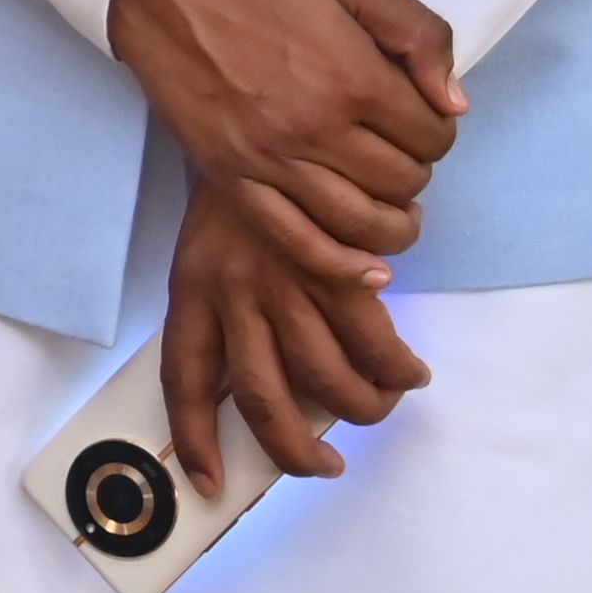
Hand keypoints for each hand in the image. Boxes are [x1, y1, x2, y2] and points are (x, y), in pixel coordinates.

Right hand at [105, 0, 461, 250]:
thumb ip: (417, 32)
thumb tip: (453, 103)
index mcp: (354, 77)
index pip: (432, 135)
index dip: (439, 130)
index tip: (421, 118)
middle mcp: (318, 128)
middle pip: (403, 181)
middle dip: (416, 170)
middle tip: (397, 150)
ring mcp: (274, 161)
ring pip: (361, 222)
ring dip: (395, 224)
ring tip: (398, 211)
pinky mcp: (235, 180)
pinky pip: (297, 241)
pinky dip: (341, 265)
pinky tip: (369, 269)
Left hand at [157, 171, 428, 484]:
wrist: (264, 110)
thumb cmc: (240, 183)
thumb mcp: (207, 243)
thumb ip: (222, 303)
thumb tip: (248, 372)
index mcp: (194, 290)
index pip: (184, 380)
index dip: (195, 438)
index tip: (206, 482)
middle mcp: (235, 295)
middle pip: (264, 402)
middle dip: (297, 452)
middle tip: (325, 465)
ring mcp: (288, 283)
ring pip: (326, 380)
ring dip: (360, 407)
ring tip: (381, 402)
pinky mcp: (336, 267)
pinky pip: (372, 340)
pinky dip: (393, 367)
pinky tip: (406, 371)